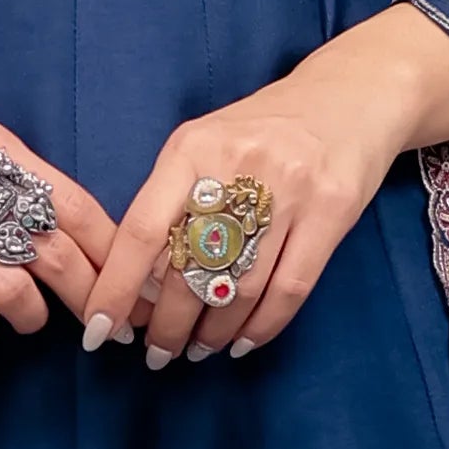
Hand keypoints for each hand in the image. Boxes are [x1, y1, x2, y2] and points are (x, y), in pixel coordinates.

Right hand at [0, 17, 110, 342]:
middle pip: (55, 253)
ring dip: (33, 315)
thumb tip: (88, 236)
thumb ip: (20, 181)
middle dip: (92, 297)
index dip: (114, 252)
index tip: (135, 283)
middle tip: (105, 324)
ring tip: (29, 318)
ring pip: (15, 289)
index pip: (75, 206)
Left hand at [85, 5, 448, 363]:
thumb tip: (137, 284)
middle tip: (157, 353)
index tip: (99, 328)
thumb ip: (171, 202)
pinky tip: (244, 342)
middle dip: (167, 325)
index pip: (141, 231)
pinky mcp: (332, 211)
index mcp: (192, 149)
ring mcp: (288, 190)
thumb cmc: (263, 130)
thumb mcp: (205, 145)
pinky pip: (290, 288)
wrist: (349, 95)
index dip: (117, 288)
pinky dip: (262, 325)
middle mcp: (237, 167)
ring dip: (213, 331)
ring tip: (198, 350)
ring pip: (240, 286)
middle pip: (190, 268)